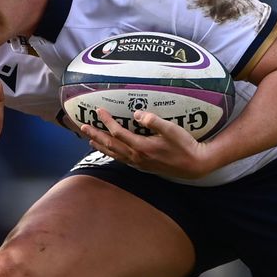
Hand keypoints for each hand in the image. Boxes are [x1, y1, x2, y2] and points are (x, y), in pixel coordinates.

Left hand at [80, 108, 215, 178]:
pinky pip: (121, 159)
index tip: (99, 110)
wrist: (194, 165)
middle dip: (96, 135)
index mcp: (142, 147)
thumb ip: (153, 121)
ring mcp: (138, 164)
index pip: (118, 133)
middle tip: (83, 126)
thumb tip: (136, 114)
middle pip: (110, 145)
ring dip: (101, 146)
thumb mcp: (171, 129)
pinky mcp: (142, 167)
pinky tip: (109, 151)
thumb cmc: (184, 145)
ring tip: (90, 139)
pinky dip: (111, 154)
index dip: (107, 121)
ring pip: (114, 154)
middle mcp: (136, 157)